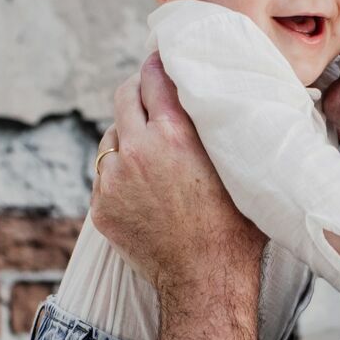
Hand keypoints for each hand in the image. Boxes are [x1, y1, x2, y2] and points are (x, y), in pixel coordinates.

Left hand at [89, 53, 266, 292]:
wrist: (205, 281)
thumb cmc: (235, 228)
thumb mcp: (239, 168)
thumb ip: (225, 130)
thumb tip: (230, 98)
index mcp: (173, 136)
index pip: (155, 78)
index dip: (158, 64)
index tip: (160, 59)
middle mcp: (137, 151)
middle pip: (124, 98)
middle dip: (137, 91)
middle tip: (150, 93)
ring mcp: (113, 180)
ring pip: (112, 138)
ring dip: (127, 137)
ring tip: (150, 152)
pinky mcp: (100, 208)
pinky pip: (105, 176)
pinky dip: (119, 175)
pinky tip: (142, 187)